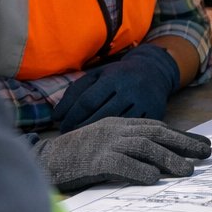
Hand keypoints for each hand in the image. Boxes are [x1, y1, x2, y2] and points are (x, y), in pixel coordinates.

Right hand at [35, 117, 211, 193]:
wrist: (42, 160)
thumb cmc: (77, 156)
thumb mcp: (106, 144)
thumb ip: (130, 148)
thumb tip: (162, 162)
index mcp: (119, 124)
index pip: (157, 127)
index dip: (182, 136)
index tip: (203, 145)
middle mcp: (115, 130)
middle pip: (156, 134)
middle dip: (184, 143)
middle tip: (206, 153)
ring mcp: (104, 143)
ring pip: (144, 148)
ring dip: (169, 159)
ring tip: (188, 170)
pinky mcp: (93, 160)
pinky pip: (121, 164)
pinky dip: (139, 171)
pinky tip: (154, 179)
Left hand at [52, 44, 181, 132]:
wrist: (154, 71)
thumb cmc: (117, 75)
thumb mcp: (96, 76)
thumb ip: (74, 93)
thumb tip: (56, 117)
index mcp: (113, 77)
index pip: (87, 101)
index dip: (71, 117)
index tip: (62, 127)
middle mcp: (130, 89)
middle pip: (100, 116)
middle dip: (82, 129)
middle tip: (71, 137)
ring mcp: (145, 102)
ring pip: (117, 126)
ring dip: (98, 136)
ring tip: (86, 140)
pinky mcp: (155, 113)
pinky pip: (133, 130)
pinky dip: (119, 137)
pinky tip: (108, 141)